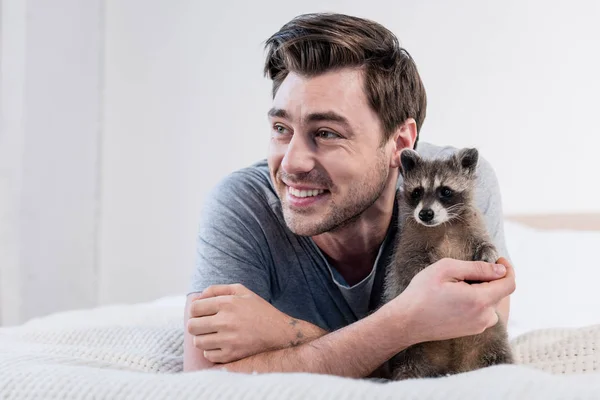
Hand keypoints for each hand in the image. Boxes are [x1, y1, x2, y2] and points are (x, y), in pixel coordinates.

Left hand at [187, 284, 307, 363]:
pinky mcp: (232, 355)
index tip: (200, 313)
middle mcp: (226, 321)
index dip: (194, 311)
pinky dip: (211, 351)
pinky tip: (221, 345)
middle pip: (192, 326)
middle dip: (195, 325)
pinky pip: (208, 355)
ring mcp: (229, 340)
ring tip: (213, 335)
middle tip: (204, 325)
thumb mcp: (241, 291)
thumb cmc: (258, 309)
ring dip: (203, 338)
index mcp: (227, 303)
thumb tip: (197, 297)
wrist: (279, 332)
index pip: (194, 308)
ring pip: (198, 342)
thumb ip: (217, 289)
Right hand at [385, 257, 515, 344]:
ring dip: (483, 292)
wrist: (407, 321)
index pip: (509, 284)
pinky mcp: (471, 331)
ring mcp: (478, 326)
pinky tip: (456, 299)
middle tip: (465, 272)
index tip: (498, 259)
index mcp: (480, 300)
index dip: (507, 269)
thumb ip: (477, 268)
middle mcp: (484, 317)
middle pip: (500, 293)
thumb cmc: (422, 293)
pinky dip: (476, 302)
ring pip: (492, 303)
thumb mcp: (446, 269)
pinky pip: (483, 313)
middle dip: (490, 279)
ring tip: (458, 286)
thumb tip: (500, 270)